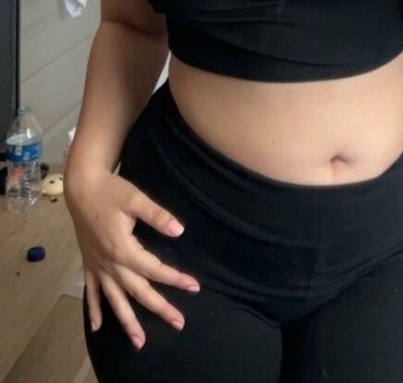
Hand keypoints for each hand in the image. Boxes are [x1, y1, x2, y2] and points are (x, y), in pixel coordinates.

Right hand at [65, 169, 200, 350]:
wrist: (81, 187)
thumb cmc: (110, 191)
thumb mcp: (135, 199)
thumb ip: (157, 215)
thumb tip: (179, 231)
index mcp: (123, 249)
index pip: (154, 270)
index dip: (175, 278)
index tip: (194, 286)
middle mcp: (110, 263)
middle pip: (137, 291)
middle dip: (159, 308)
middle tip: (179, 323)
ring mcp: (98, 266)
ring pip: (114, 300)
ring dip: (127, 321)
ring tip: (139, 342)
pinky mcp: (88, 263)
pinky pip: (92, 292)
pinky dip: (94, 310)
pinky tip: (97, 326)